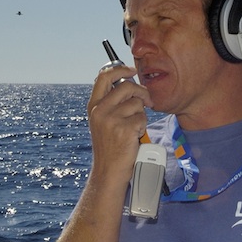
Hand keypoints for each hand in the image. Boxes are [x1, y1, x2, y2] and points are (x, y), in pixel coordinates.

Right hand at [87, 63, 150, 185]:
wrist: (108, 172)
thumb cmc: (109, 147)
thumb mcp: (101, 122)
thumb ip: (110, 103)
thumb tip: (128, 83)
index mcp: (94, 106)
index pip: (104, 76)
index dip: (120, 69)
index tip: (132, 70)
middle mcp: (100, 110)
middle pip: (126, 86)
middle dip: (141, 92)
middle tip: (147, 100)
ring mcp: (111, 119)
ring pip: (137, 103)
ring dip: (141, 114)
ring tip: (134, 128)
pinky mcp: (124, 129)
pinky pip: (142, 117)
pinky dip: (142, 126)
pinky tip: (134, 137)